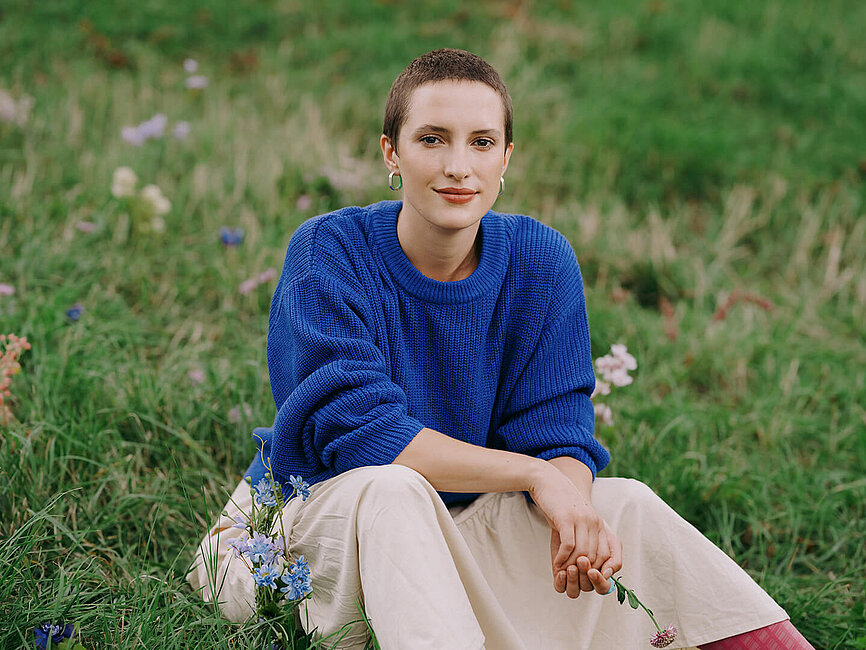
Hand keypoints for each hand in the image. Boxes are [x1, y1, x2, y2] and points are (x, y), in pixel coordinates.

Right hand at [528, 464, 621, 597]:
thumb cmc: (560, 504)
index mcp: (599, 524)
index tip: (584, 577)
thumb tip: (581, 563)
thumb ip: (581, 539)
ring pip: (582, 553)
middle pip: (595, 557)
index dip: (597, 570)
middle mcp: (594, 522)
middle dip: (583, 571)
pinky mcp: (566, 518)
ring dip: (571, 566)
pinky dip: (562, 558)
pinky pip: (568, 545)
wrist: (547, 480)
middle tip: (571, 578)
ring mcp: (581, 520)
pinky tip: (556, 563)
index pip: (607, 555)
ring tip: (561, 572)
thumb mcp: (575, 521)